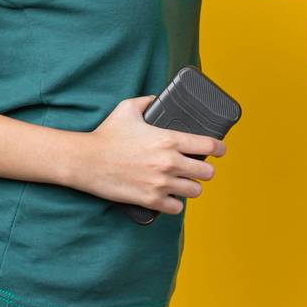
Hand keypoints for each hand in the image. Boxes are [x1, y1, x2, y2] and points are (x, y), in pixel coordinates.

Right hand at [61, 95, 225, 214]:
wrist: (86, 161)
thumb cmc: (107, 134)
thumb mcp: (128, 108)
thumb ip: (147, 101)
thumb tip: (156, 98)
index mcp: (169, 139)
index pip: (208, 145)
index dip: (219, 148)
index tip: (220, 150)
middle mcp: (169, 162)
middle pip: (207, 172)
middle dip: (205, 170)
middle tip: (199, 169)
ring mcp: (161, 183)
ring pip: (195, 191)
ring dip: (192, 187)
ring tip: (185, 184)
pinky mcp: (150, 200)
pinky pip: (177, 208)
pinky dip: (176, 203)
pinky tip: (171, 197)